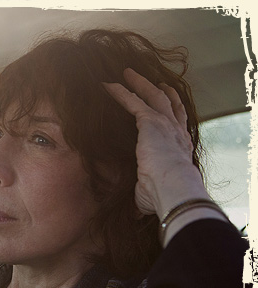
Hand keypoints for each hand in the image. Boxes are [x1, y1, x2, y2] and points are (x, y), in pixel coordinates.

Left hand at [103, 68, 208, 217]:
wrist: (174, 189)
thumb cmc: (164, 196)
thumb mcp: (152, 196)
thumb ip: (143, 197)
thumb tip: (134, 214)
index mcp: (179, 148)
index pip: (178, 124)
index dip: (173, 112)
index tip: (169, 103)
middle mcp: (176, 132)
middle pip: (169, 104)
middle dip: (159, 90)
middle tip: (153, 81)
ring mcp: (164, 125)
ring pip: (152, 96)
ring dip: (139, 84)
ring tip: (128, 73)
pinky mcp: (150, 122)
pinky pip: (132, 101)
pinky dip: (119, 92)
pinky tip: (108, 85)